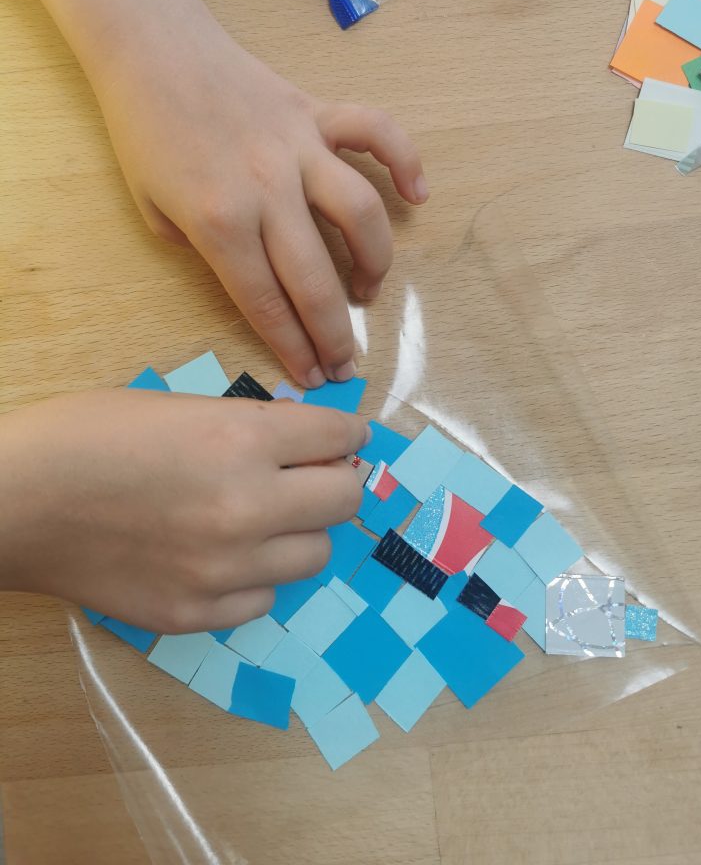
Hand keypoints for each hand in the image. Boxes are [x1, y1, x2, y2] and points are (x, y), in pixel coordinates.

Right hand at [0, 390, 367, 631]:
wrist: (15, 502)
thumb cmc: (89, 435)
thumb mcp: (178, 405)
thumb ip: (251, 424)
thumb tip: (309, 440)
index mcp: (240, 439)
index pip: (339, 437)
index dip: (348, 434)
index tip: (346, 440)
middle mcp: (246, 507)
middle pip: (344, 500)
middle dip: (336, 480)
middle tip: (315, 475)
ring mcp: (224, 569)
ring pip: (315, 555)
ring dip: (301, 530)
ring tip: (265, 517)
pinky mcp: (197, 613)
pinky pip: (265, 597)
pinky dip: (257, 574)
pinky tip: (226, 555)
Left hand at [95, 5, 426, 388]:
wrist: (152, 47)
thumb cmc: (144, 132)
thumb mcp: (151, 211)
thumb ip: (201, 252)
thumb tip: (249, 274)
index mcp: (219, 222)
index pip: (266, 303)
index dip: (294, 348)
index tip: (312, 377)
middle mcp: (267, 190)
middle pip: (316, 278)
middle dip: (336, 333)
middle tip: (347, 363)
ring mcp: (298, 148)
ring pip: (359, 215)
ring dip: (374, 263)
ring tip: (368, 291)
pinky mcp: (316, 113)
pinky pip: (375, 132)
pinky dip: (405, 161)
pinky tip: (418, 195)